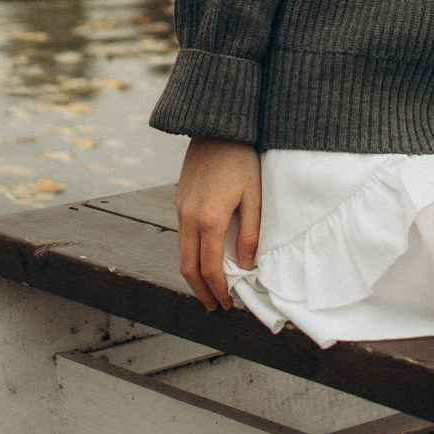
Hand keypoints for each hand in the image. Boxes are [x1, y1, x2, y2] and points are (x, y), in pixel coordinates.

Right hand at [175, 137, 261, 311]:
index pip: (209, 268)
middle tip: (213, 306)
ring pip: (181, 252)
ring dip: (193, 275)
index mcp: (209, 219)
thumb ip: (251, 235)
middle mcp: (188, 217)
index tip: (227, 304)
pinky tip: (202, 258)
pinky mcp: (179, 199)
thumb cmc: (243, 160)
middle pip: (187, 267)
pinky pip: (180, 236)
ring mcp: (180, 208)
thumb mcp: (255, 197)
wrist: (218, 127)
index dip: (218, 291)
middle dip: (200, 291)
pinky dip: (189, 254)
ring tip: (208, 288)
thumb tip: (246, 267)